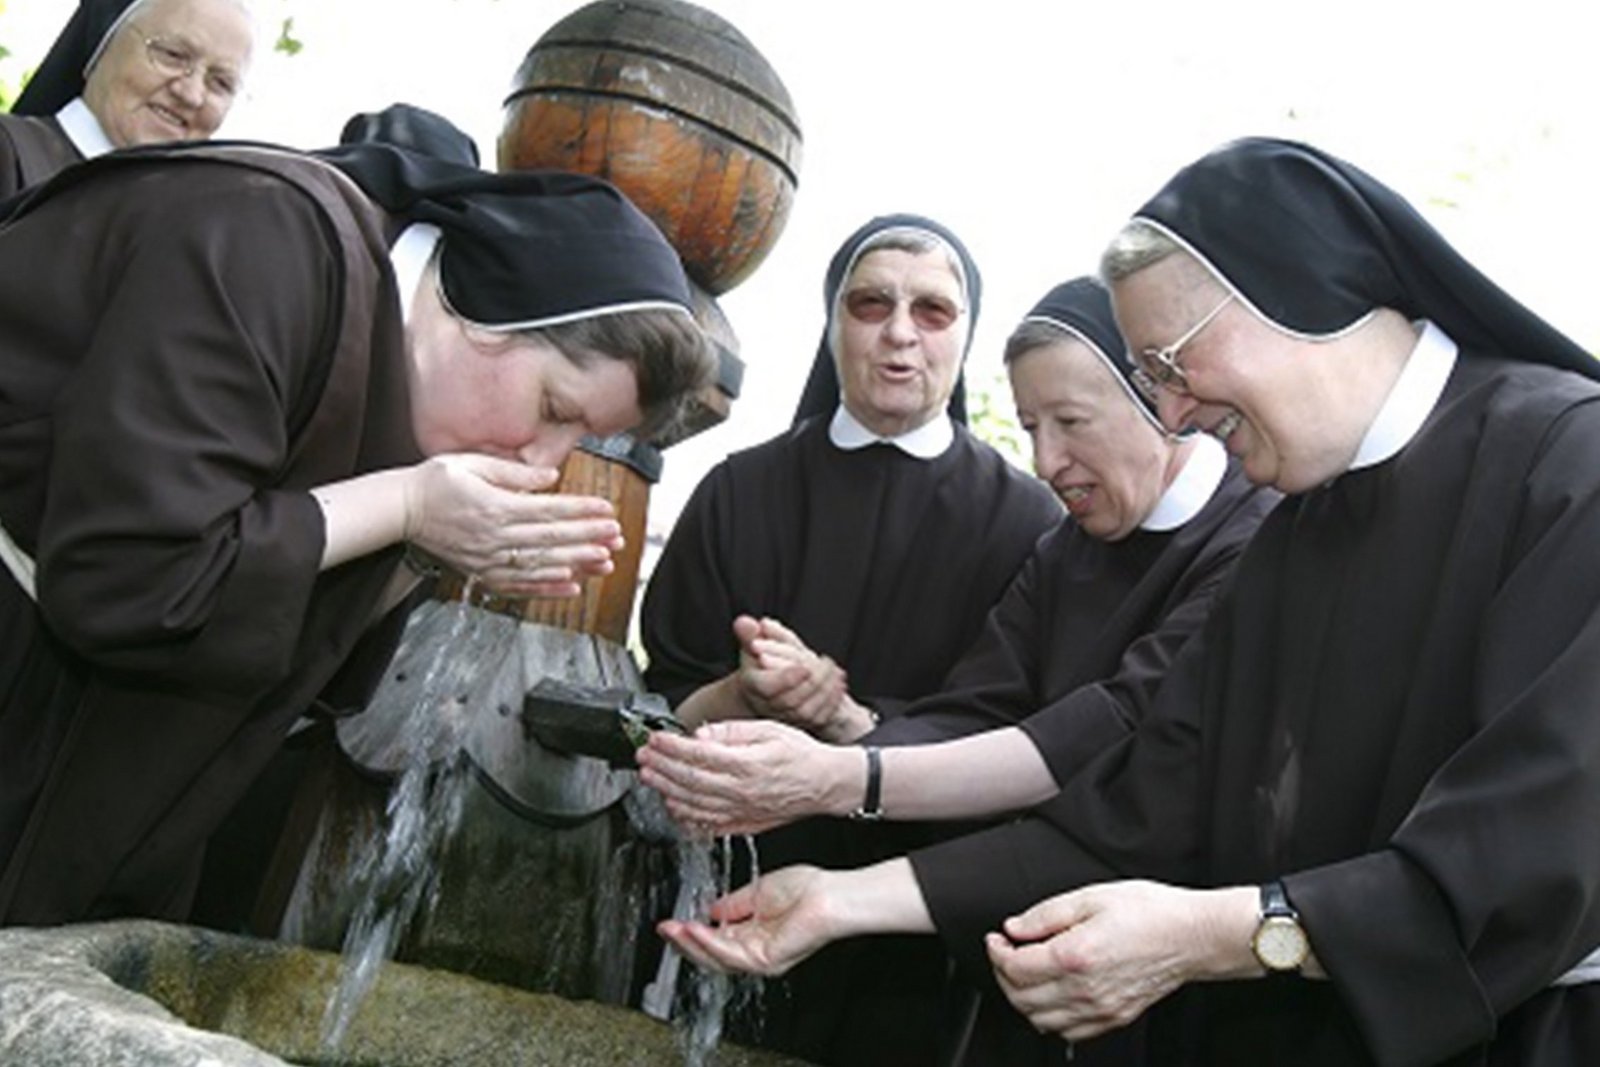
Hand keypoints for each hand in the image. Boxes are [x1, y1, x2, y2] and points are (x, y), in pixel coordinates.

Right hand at [403, 454, 621, 596]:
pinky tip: (572, 586)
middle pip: (551, 540)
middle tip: (617, 536)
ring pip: (540, 565)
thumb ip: (514, 473)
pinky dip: (547, 588)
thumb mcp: (471, 463)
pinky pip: (520, 585)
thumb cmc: (433, 482)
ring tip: (605, 561)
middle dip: (588, 537)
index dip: (580, 511)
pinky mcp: (481, 574)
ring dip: (576, 564)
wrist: (399, 510)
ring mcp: (488, 560)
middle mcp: (493, 538)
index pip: (548, 510)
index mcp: (494, 507)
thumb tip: (550, 477)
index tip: (607, 510)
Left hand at [637, 718, 858, 833]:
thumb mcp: (769, 729)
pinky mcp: (743, 823)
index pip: (698, 755)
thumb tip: (700, 735)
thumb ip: (732, 732)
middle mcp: (741, 791)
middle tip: (643, 757)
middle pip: (689, 781)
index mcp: (747, 765)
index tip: (655, 739)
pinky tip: (673, 807)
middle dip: (661, 768)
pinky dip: (686, 817)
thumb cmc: (800, 754)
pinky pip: (708, 824)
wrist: (825, 783)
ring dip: (667, 790)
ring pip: (694, 804)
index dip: (671, 747)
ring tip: (649, 778)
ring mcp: (741, 811)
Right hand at [658, 865, 836, 975]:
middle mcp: (754, 951)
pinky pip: (730, 955)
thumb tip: (710, 909)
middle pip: (711, 955)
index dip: (691, 934)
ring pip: (716, 959)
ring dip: (690, 944)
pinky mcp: (765, 960)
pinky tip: (693, 929)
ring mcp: (759, 958)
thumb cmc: (807, 890)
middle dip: (684, 943)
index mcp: (753, 936)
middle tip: (664, 929)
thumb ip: (732, 904)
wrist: (830, 895)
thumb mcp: (757, 893)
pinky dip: (708, 942)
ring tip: (672, 929)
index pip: (715, 941)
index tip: (672, 923)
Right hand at [732, 616, 854, 735]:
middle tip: (828, 663)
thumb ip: (749, 633)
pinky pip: (818, 718)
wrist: (760, 689)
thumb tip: (745, 622)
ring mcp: (783, 717)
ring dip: (826, 691)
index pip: (767, 687)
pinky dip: (832, 702)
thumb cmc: (758, 662)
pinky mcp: (799, 723)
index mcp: (753, 685)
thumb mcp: (752, 644)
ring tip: (836, 672)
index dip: (786, 679)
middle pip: (790, 701)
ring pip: (806, 711)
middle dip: (813, 681)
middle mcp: (767, 705)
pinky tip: (839, 684)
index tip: (803, 666)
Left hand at [986, 880, 1236, 1040]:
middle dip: (1003, 974)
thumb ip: (1045, 915)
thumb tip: (1014, 928)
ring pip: (1039, 1020)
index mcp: (1075, 956)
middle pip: (1020, 998)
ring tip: (1027, 973)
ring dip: (1023, 998)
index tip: (997, 939)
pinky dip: (1049, 1017)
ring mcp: (1100, 1009)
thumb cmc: (1150, 912)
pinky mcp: (1113, 1018)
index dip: (996, 951)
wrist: (1191, 936)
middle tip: (1007, 953)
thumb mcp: (1091, 896)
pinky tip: (1052, 994)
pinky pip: (1067, 1032)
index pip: (1014, 967)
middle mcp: (1084, 989)